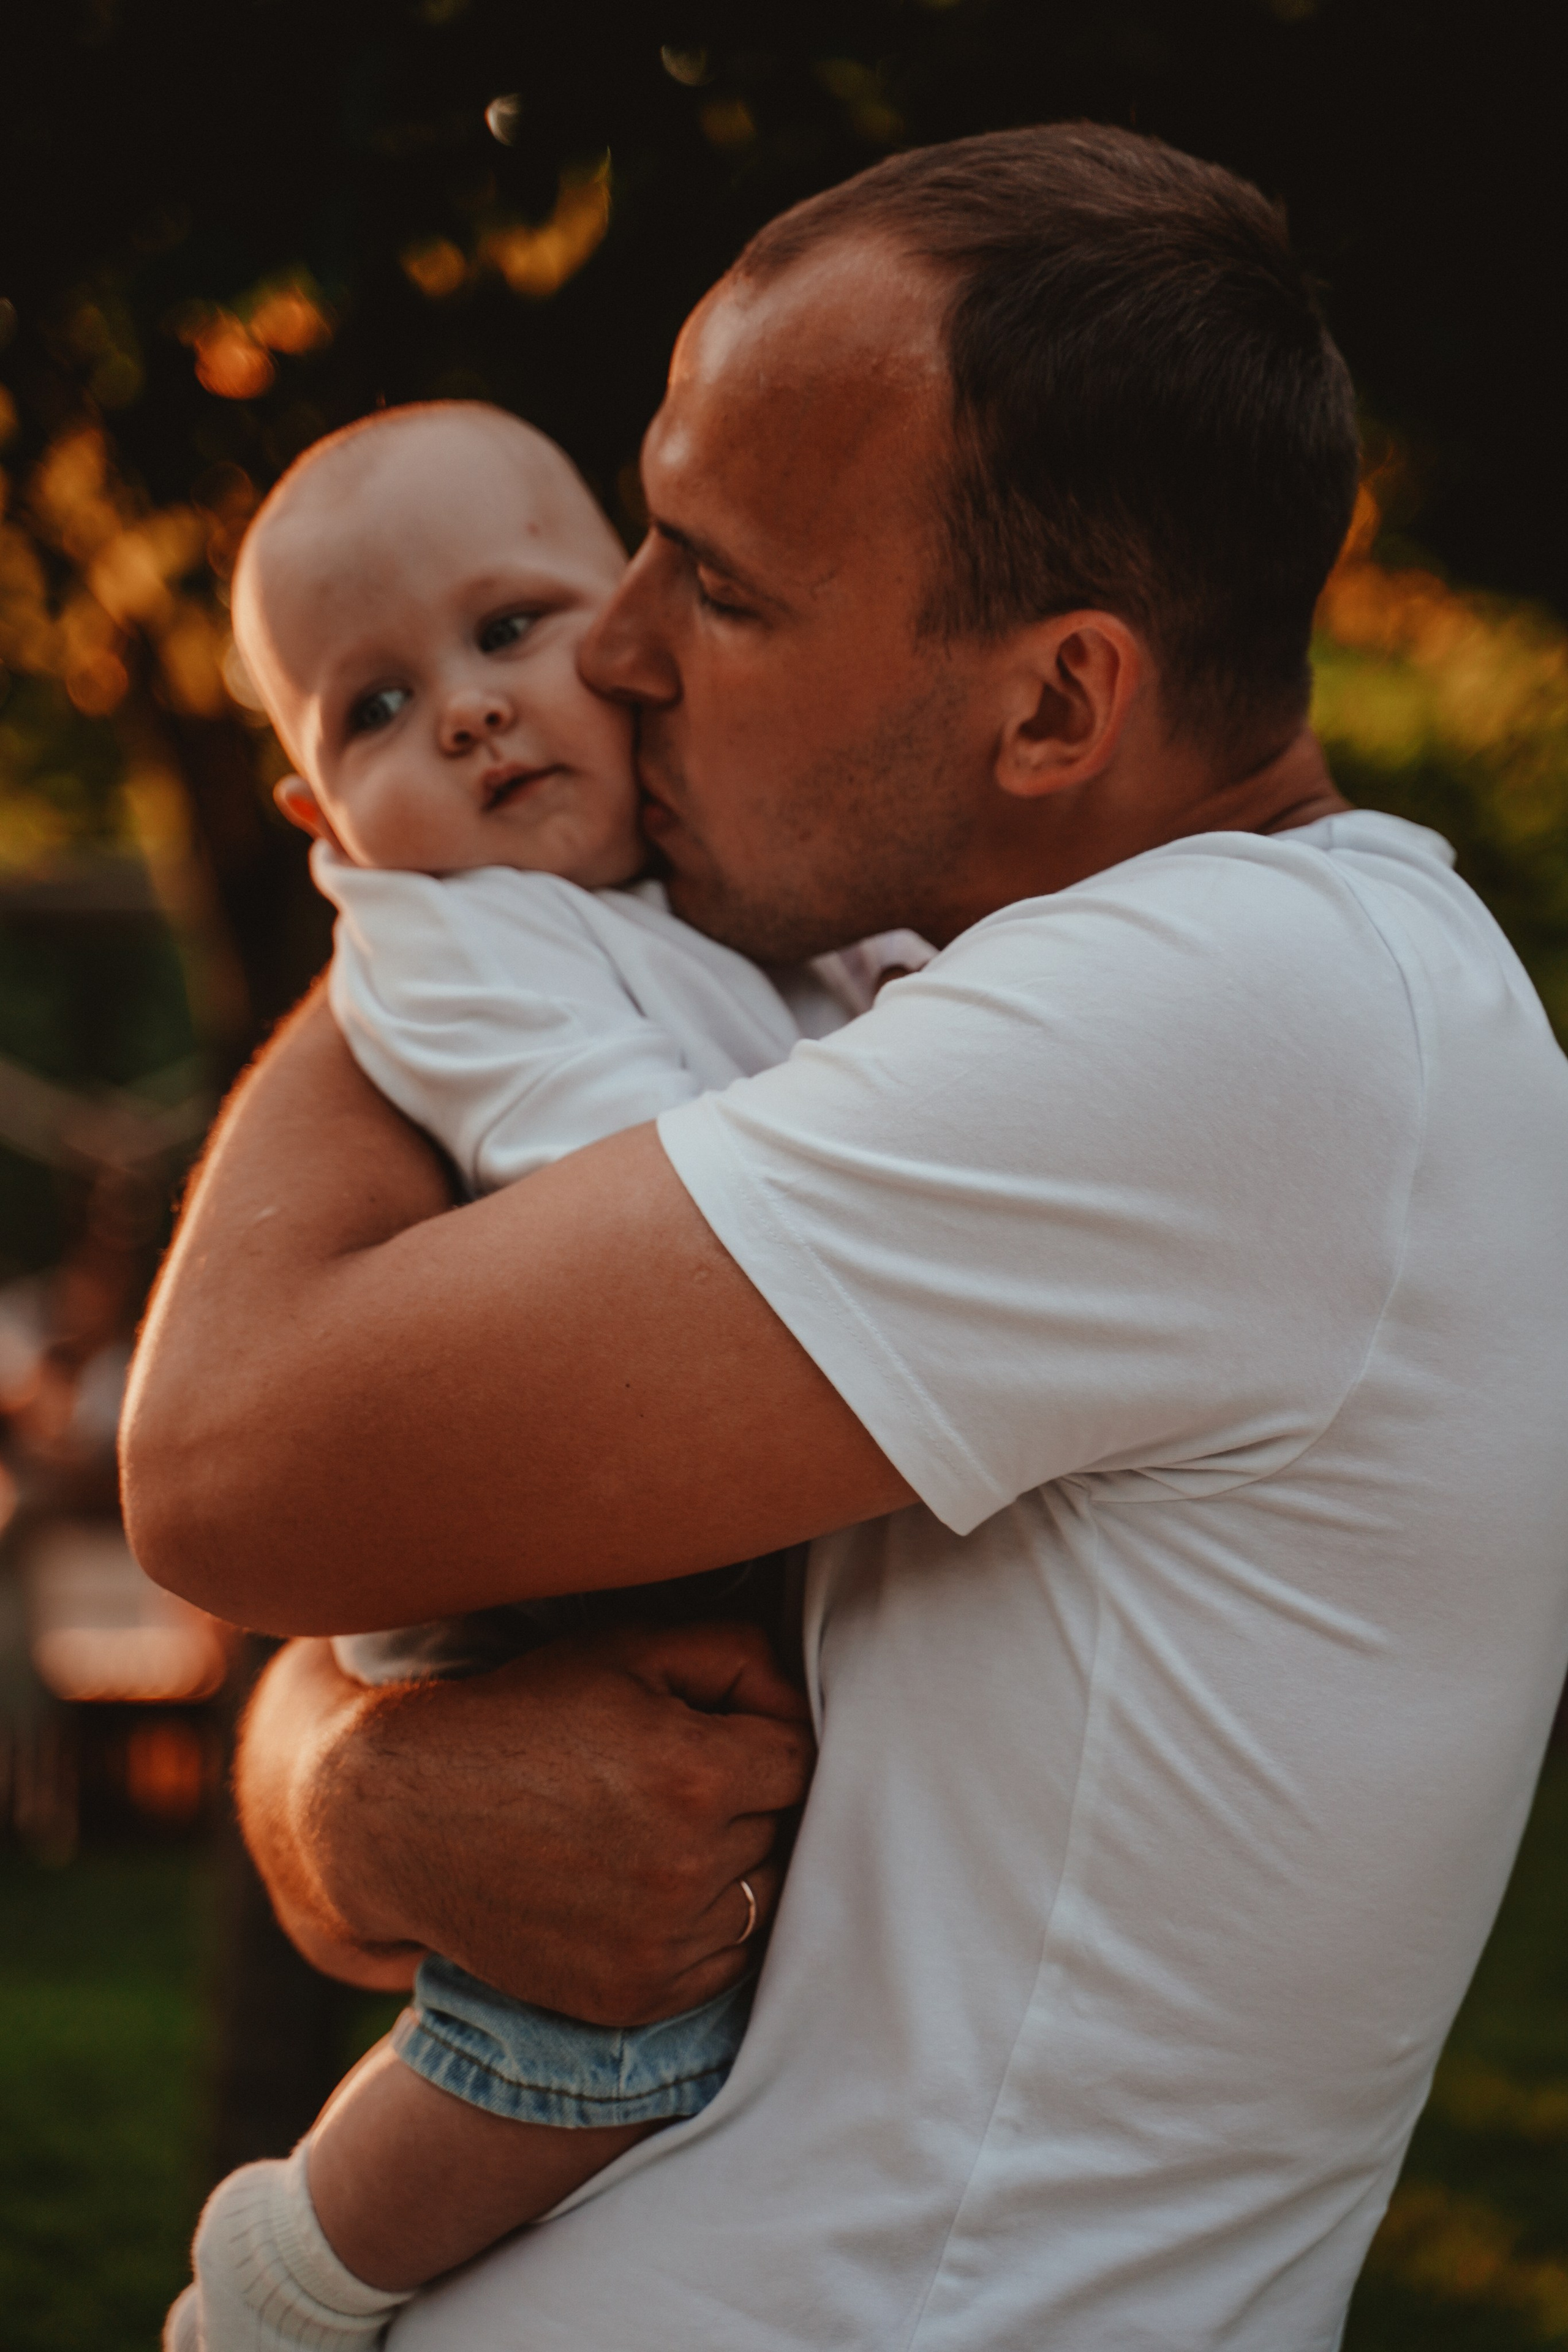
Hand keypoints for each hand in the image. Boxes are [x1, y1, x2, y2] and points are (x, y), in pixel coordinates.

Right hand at [239, 1621, 813, 2024]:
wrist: (406, 1816)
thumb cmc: (525, 1716)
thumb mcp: (627, 1651)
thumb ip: (738, 1655)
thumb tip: (802, 1704)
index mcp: (693, 1774)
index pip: (802, 1758)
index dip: (765, 1734)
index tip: (720, 1729)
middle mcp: (684, 1869)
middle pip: (785, 1829)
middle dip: (748, 1797)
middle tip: (680, 1777)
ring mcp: (658, 1944)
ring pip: (761, 1898)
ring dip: (733, 1865)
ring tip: (663, 1829)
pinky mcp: (633, 1997)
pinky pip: (723, 1962)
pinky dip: (703, 1927)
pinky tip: (648, 1884)